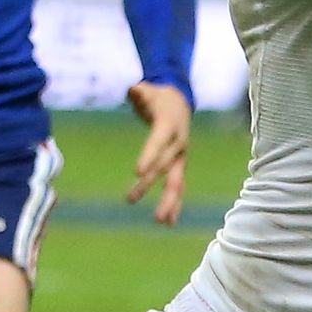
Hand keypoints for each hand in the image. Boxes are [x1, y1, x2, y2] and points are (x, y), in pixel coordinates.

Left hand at [125, 80, 190, 225]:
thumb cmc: (159, 96)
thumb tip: (134, 90)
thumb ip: (141, 92)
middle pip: (165, 166)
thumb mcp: (149, 90)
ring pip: (175, 181)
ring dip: (168, 202)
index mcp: (169, 125)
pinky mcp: (178, 165)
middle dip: (150, 183)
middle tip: (131, 199)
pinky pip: (176, 186)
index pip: (158, 142)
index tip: (137, 172)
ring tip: (159, 221)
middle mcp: (178, 144)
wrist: (180, 102)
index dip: (149, 156)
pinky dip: (174, 204)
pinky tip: (168, 222)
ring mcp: (180, 157)